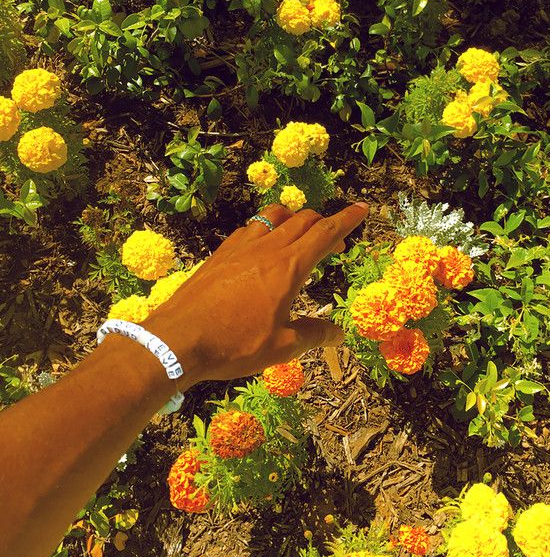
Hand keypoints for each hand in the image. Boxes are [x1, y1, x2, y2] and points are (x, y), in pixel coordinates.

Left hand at [144, 202, 368, 385]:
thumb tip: (338, 334)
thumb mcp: (282, 346)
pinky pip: (250, 227)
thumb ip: (313, 335)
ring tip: (299, 235)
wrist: (178, 339)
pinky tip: (262, 245)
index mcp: (289, 267)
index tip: (363, 209)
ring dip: (294, 219)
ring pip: (274, 215)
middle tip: (334, 242)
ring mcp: (240, 246)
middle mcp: (267, 248)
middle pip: (303, 220)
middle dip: (325, 224)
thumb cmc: (235, 345)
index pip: (325, 233)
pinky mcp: (220, 253)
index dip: (347, 220)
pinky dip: (266, 228)